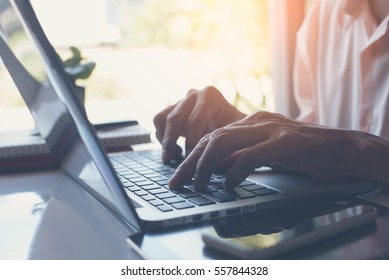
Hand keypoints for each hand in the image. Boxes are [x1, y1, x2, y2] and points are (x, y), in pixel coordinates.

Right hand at [153, 86, 245, 162]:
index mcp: (210, 95)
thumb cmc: (236, 129)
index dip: (191, 140)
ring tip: (172, 158)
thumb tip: (222, 162)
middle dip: (172, 142)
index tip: (191, 158)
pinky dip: (161, 137)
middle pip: (175, 118)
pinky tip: (176, 151)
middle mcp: (193, 94)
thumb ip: (235, 141)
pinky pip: (158, 121)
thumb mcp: (240, 132)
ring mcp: (180, 100)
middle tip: (175, 162)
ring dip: (164, 140)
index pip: (195, 119)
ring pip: (162, 118)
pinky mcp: (170, 109)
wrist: (230, 124)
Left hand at [169, 111, 388, 190]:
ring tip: (198, 185)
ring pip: (224, 142)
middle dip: (190, 163)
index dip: (191, 156)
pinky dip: (235, 171)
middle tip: (177, 183)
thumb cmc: (304, 154)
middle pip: (211, 138)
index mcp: (251, 122)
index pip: (212, 136)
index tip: (179, 175)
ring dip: (206, 166)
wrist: (343, 148)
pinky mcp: (286, 143)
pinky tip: (228, 185)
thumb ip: (243, 155)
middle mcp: (257, 121)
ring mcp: (271, 130)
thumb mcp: (267, 152)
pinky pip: (251, 155)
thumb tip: (217, 169)